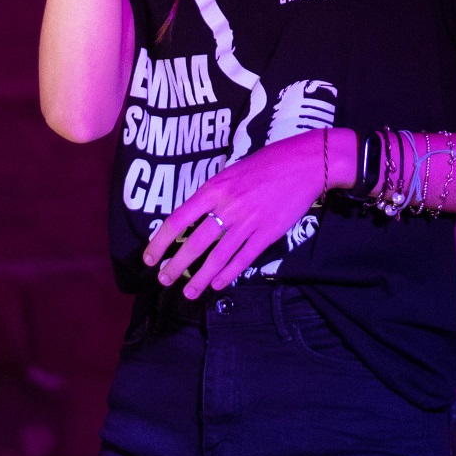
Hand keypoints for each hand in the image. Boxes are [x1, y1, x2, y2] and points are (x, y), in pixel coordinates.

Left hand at [143, 129, 354, 297]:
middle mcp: (228, 207)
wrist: (306, 163)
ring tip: (188, 292)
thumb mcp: (232, 171)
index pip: (178, 219)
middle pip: (195, 243)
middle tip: (164, 280)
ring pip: (218, 257)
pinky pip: (243, 259)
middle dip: (176, 266)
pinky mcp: (268, 234)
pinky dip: (228, 274)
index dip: (160, 241)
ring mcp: (249, 222)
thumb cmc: (268, 163)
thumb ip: (214, 193)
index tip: (149, 258)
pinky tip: (218, 284)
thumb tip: (197, 216)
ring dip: (200, 278)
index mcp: (215, 189)